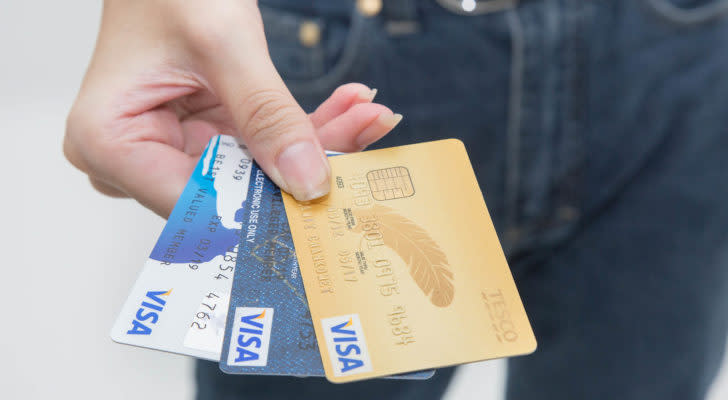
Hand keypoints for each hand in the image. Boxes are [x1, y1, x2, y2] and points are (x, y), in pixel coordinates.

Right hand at [64, 0, 400, 216]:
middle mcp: (135, 157)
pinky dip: (305, 128)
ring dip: (317, 143)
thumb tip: (307, 181)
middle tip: (363, 141)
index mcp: (110, 143)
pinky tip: (349, 108)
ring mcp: (172, 148)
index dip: (263, 208)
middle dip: (306, 167)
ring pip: (258, 170)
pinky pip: (262, 145)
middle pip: (234, 190)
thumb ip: (267, 115)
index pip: (195, 204)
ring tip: (367, 117)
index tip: (323, 203)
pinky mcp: (205, 136)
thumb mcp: (222, 44)